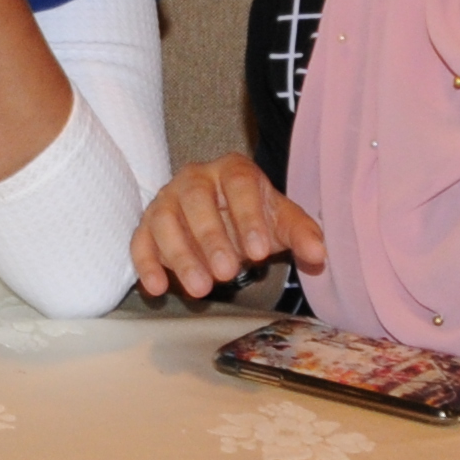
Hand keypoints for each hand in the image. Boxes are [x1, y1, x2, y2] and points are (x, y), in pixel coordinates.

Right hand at [129, 154, 325, 302]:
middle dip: (210, 238)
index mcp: (233, 170)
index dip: (247, 216)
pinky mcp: (147, 224)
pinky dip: (145, 264)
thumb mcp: (281, 222)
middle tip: (227, 274)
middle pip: (196, 199)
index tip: (259, 253)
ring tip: (200, 289)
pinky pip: (140, 240)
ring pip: (163, 220)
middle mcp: (195, 178)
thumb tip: (318, 255)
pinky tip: (156, 289)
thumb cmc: (253, 218)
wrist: (225, 220)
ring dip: (179, 255)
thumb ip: (301, 234)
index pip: (239, 184)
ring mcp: (167, 199)